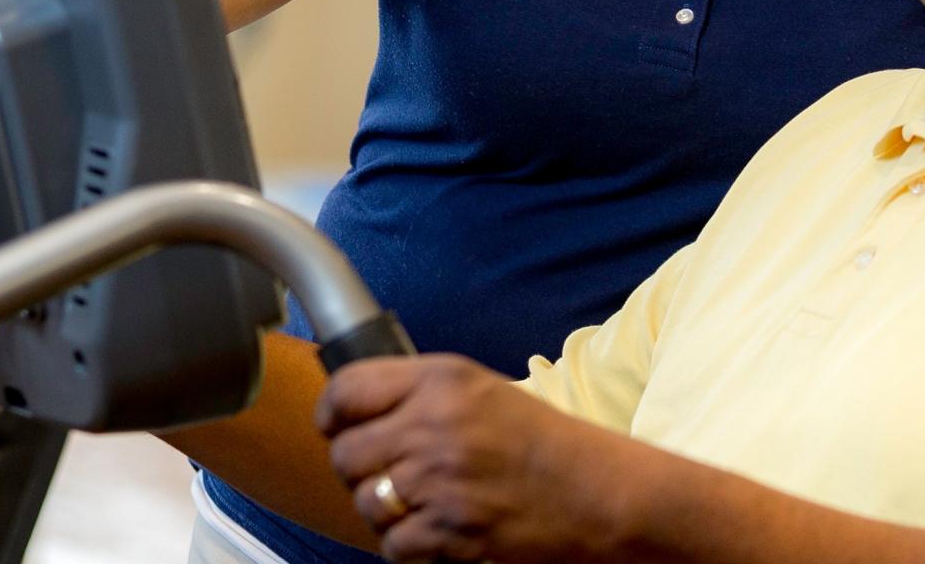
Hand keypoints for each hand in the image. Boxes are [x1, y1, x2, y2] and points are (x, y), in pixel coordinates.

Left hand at [316, 354, 632, 562]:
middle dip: (357, 469)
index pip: (346, 389)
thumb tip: (351, 410)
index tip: (335, 426)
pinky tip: (433, 529)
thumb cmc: (538, 441)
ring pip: (363, 501)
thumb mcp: (477, 389)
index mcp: (439, 379)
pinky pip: (391, 544)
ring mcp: (441, 479)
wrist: (594, 492)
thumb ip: (416, 392)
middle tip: (386, 473)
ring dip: (381, 510)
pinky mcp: (451, 530)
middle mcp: (434, 424)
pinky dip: (406, 545)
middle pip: (345, 453)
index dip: (331, 413)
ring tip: (416, 503)